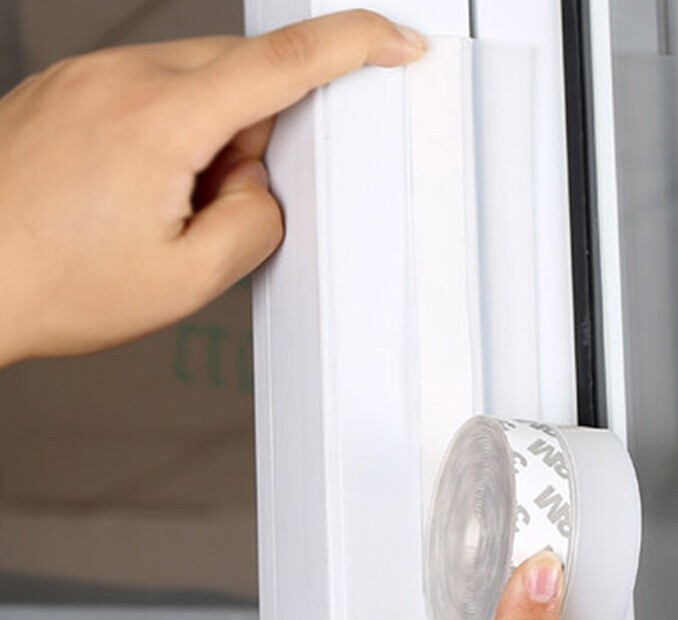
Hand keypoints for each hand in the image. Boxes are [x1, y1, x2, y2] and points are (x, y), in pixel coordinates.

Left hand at [0, 10, 425, 366]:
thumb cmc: (50, 283)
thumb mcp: (184, 280)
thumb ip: (253, 226)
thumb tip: (260, 191)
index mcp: (160, 120)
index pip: (284, 62)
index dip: (354, 45)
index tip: (392, 41)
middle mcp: (120, 80)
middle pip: (239, 76)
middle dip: (251, 139)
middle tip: (211, 204)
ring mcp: (86, 78)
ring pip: (195, 87)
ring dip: (205, 144)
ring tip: (156, 208)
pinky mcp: (67, 89)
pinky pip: (149, 93)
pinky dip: (166, 137)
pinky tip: (129, 192)